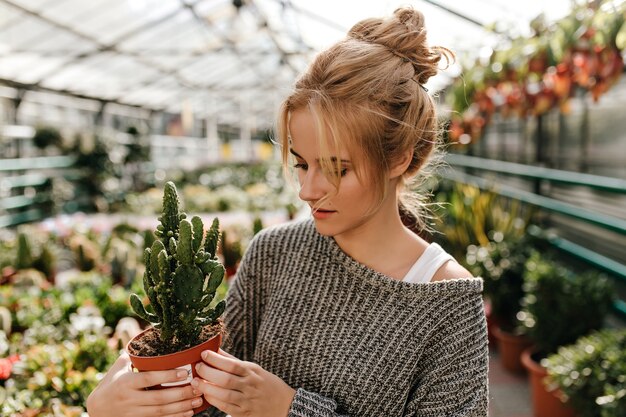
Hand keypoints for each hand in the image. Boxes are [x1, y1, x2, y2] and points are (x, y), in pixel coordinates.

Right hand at [86, 352, 203, 416]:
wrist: (96, 410)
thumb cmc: (110, 384)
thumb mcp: (118, 368)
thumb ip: (133, 355)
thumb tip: (149, 336)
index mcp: (125, 383)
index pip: (149, 379)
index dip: (168, 376)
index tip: (186, 372)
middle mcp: (129, 399)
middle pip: (159, 398)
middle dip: (181, 394)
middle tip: (198, 386)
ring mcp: (133, 413)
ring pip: (161, 411)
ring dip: (182, 407)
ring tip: (198, 400)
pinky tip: (188, 413)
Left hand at [192, 349, 295, 416]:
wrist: (284, 405)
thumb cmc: (267, 384)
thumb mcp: (254, 369)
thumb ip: (234, 361)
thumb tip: (216, 350)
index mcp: (253, 372)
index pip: (232, 364)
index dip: (216, 359)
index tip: (204, 354)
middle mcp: (250, 385)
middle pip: (226, 379)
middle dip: (208, 373)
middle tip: (197, 367)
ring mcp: (247, 400)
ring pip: (224, 394)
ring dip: (207, 388)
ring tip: (196, 382)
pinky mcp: (244, 413)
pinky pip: (226, 407)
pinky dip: (214, 401)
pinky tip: (206, 395)